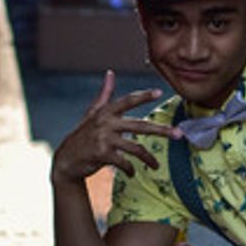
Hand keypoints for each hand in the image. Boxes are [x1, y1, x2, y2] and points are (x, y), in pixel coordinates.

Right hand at [49, 72, 173, 184]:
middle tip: (179, 134)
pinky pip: (124, 162)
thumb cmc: (83, 133)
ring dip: (148, 159)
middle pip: (140, 126)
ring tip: (156, 166)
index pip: (127, 100)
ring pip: (135, 148)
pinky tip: (132, 172)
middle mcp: (105, 123)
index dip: (143, 96)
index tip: (159, 92)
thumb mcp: (92, 113)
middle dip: (161, 130)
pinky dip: (130, 169)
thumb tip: (110, 72)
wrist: (66, 158)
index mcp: (106, 111)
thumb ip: (104, 94)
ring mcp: (103, 139)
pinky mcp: (102, 155)